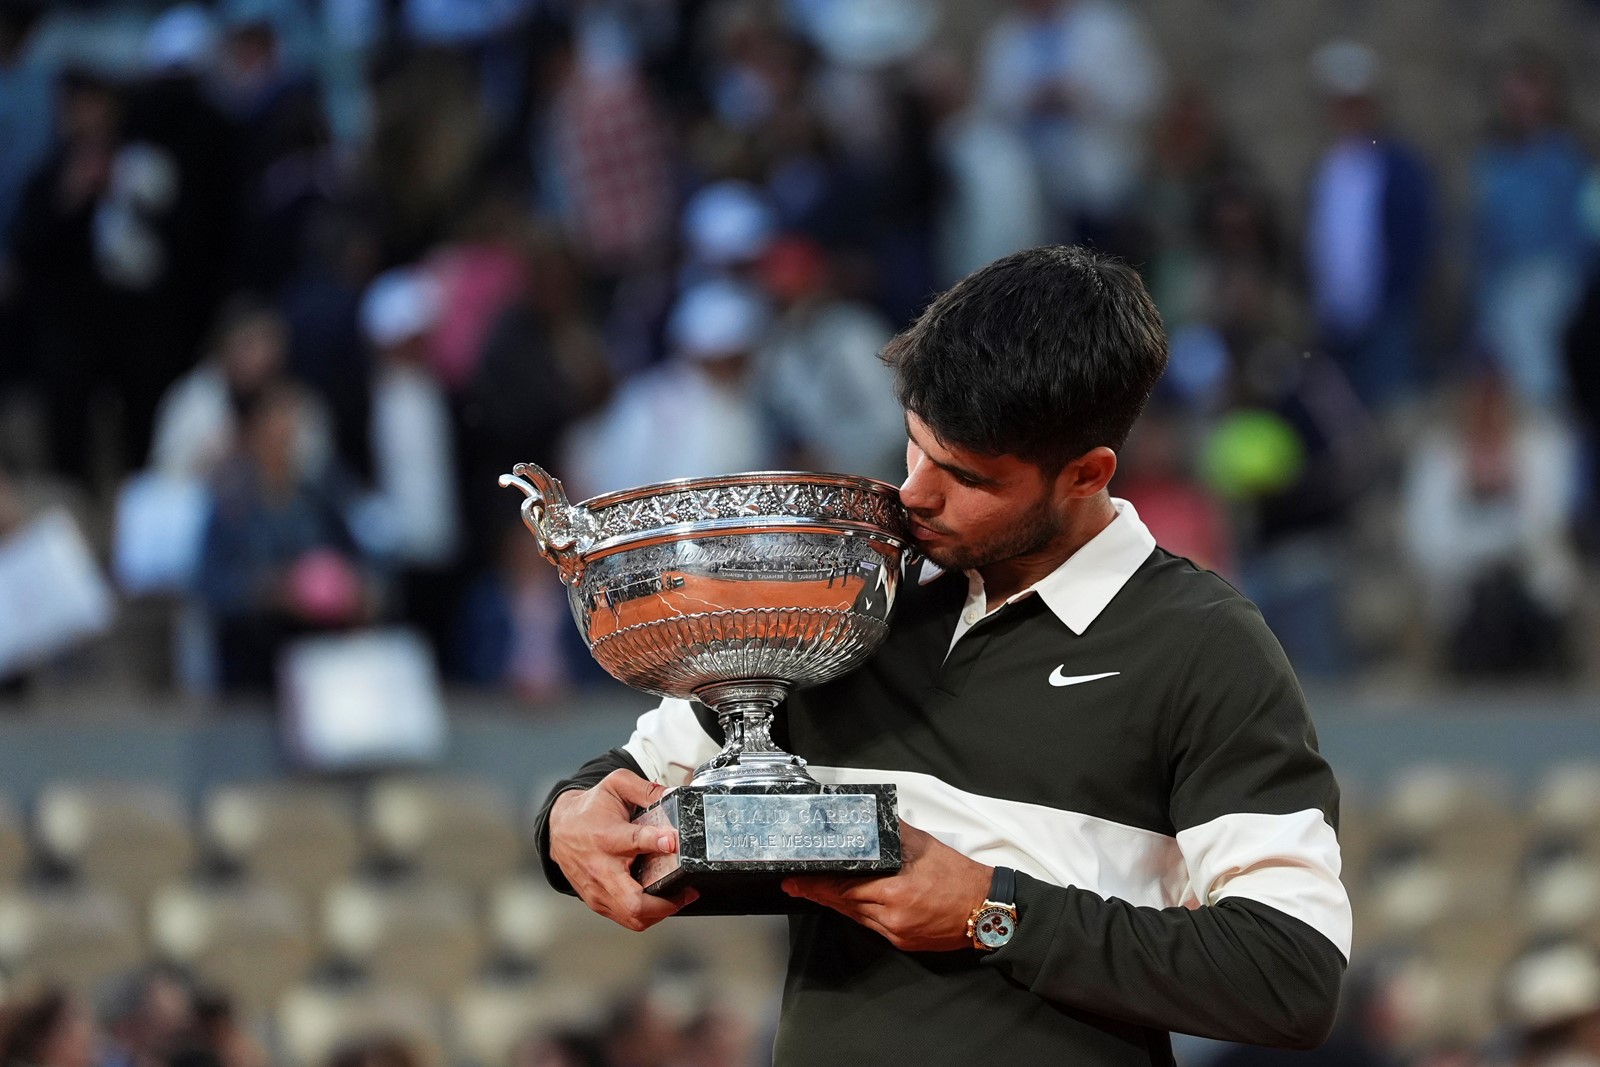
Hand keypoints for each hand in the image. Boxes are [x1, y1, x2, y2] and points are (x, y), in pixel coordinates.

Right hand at [549, 769, 698, 929]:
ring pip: (632, 917)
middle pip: (633, 901)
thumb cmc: (591, 809)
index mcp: (607, 836)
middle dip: (665, 903)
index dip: (654, 842)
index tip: (671, 842)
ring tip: (679, 897)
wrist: (559, 827)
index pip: (632, 842)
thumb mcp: (617, 786)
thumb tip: (673, 795)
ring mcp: (598, 890)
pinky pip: (626, 919)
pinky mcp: (596, 902)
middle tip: (687, 892)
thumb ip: (646, 789)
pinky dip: (647, 915)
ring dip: (660, 912)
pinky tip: (659, 900)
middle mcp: (601, 868)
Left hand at [781, 821, 990, 951]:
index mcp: (897, 891)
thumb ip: (891, 833)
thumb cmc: (958, 876)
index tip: (796, 880)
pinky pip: (871, 926)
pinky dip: (857, 912)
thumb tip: (867, 818)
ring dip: (835, 904)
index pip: (845, 887)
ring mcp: (897, 933)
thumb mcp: (923, 845)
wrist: (986, 909)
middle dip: (818, 893)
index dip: (817, 885)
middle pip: (845, 904)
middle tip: (795, 884)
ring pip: (855, 916)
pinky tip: (848, 903)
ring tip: (814, 891)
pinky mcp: (903, 942)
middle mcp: (893, 916)